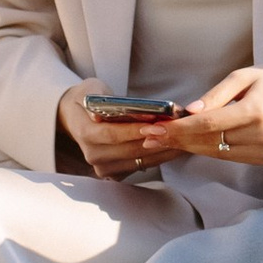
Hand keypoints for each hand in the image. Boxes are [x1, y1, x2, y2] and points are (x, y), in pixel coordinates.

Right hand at [57, 86, 190, 181]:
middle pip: (130, 150)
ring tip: (184, 136)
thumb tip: (104, 112)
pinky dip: (160, 155)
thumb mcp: (90, 89)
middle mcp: (93, 155)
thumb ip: (96, 97)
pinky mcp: (116, 174)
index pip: (112, 135)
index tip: (158, 124)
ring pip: (140, 161)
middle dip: (157, 139)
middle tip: (180, 128)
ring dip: (164, 149)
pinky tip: (176, 145)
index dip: (135, 131)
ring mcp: (104, 167)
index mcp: (84, 133)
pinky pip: (143, 166)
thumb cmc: (88, 99)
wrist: (78, 118)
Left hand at [160, 64, 262, 165]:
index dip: (180, 128)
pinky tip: (188, 143)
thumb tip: (189, 111)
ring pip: (216, 153)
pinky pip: (228, 157)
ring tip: (162, 140)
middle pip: (209, 142)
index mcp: (257, 111)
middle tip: (149, 135)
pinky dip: (207, 150)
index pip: (209, 124)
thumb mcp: (243, 76)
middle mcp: (262, 135)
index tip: (156, 128)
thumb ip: (216, 94)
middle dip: (177, 139)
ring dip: (188, 147)